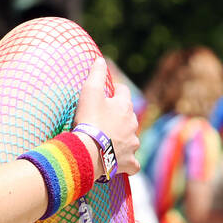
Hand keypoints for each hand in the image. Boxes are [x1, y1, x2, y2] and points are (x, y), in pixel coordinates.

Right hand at [74, 57, 139, 176]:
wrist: (89, 151)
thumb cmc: (89, 120)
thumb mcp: (90, 91)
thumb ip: (96, 74)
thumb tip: (100, 59)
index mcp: (124, 106)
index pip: (123, 92)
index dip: (114, 91)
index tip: (105, 94)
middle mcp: (133, 125)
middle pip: (128, 116)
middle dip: (119, 116)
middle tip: (103, 120)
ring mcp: (133, 145)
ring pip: (132, 139)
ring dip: (123, 138)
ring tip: (108, 142)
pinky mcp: (129, 163)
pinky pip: (132, 163)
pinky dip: (127, 162)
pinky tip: (119, 162)